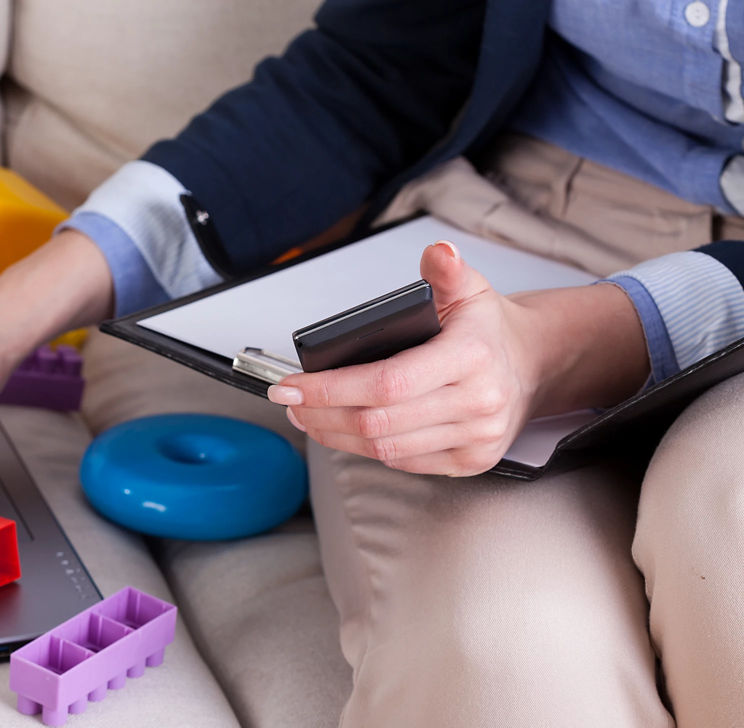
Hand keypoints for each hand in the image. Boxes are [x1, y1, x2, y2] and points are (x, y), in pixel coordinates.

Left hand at [268, 241, 646, 475]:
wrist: (532, 365)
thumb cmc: (487, 329)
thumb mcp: (471, 288)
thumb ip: (447, 271)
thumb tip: (438, 252)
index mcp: (472, 356)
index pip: (387, 383)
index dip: (331, 389)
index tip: (290, 385)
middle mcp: (479, 403)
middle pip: (378, 421)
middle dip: (322, 413)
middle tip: (290, 401)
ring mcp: (476, 437)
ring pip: (386, 448)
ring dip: (335, 435)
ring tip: (306, 415)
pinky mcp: (471, 461)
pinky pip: (405, 462)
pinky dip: (366, 448)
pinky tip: (342, 431)